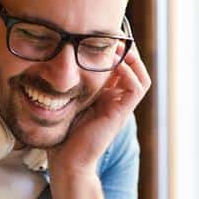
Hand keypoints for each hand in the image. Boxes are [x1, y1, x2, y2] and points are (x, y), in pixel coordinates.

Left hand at [47, 45, 150, 176]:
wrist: (67, 162)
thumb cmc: (62, 135)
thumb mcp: (66, 102)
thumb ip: (69, 85)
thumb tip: (58, 62)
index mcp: (106, 97)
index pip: (120, 68)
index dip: (116, 51)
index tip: (102, 37)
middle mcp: (116, 101)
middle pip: (135, 69)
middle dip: (126, 51)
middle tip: (113, 37)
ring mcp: (121, 108)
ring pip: (141, 77)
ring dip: (132, 60)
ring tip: (118, 48)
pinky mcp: (121, 114)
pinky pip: (136, 89)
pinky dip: (129, 73)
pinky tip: (115, 65)